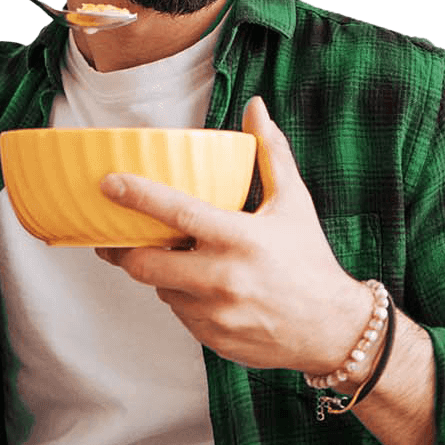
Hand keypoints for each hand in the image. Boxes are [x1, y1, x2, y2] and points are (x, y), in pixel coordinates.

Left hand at [96, 96, 370, 372]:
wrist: (334, 330)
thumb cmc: (310, 260)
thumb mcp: (294, 202)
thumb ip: (271, 153)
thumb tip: (256, 106)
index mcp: (240, 238)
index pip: (177, 213)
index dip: (138, 197)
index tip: (110, 184)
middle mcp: (223, 278)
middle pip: (147, 264)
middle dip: (126, 249)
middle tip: (117, 234)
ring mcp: (216, 314)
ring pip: (161, 289)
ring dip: (161, 273)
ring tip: (179, 258)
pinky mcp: (213, 338)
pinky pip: (179, 314)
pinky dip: (181, 296)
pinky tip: (201, 286)